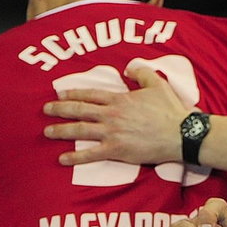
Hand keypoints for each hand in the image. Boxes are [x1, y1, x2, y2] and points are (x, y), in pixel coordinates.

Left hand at [43, 65, 189, 165]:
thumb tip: (129, 67)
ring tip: (47, 131)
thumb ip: (141, 72)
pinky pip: (91, 154)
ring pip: (80, 131)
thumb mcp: (157, 84)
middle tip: (46, 109)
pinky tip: (61, 159)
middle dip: (59, 109)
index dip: (73, 93)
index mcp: (120, 99)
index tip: (60, 93)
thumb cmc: (170, 110)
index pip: (90, 94)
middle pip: (79, 110)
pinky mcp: (116, 151)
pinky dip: (75, 157)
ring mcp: (112, 133)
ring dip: (61, 131)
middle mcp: (112, 115)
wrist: (181, 134)